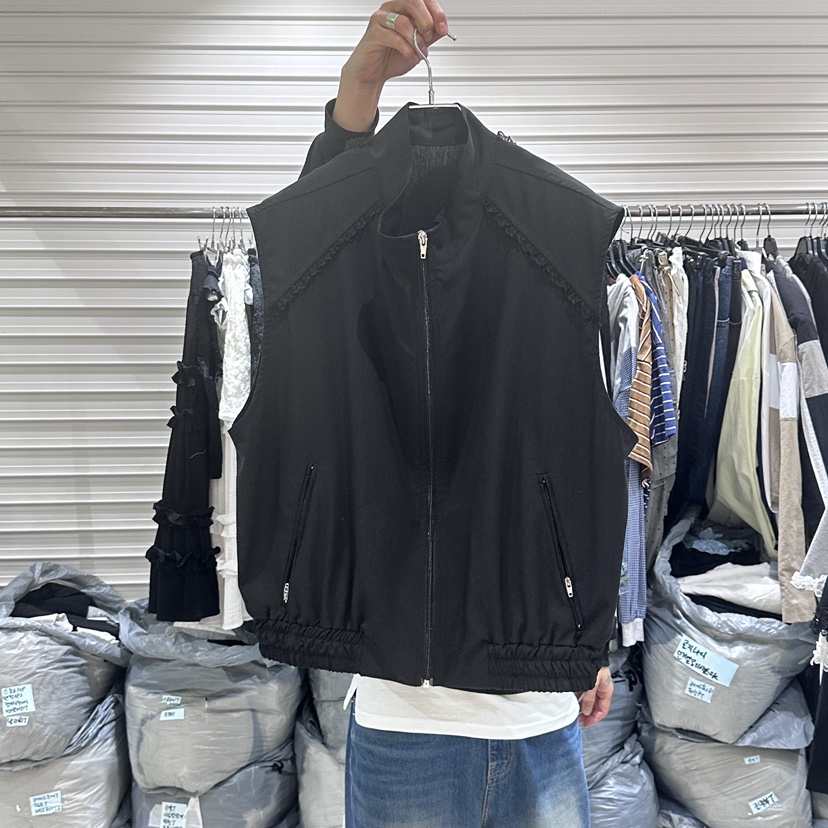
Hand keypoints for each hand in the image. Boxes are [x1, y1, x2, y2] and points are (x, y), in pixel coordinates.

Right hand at [333, 0, 449, 131]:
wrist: (373, 73)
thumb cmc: (391, 57)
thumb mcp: (417, 46)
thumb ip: (429, 36)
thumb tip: (442, 28)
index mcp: (403, 8)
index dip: (437, 12)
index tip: (443, 28)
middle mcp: (392, 9)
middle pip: (413, 2)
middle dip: (426, 21)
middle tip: (429, 37)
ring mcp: (381, 19)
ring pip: (403, 21)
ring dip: (416, 40)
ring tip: (419, 52)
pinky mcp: (374, 33)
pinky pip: (394, 37)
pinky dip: (407, 49)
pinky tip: (411, 56)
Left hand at [577, 666, 612, 727]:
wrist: (586, 650)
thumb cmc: (593, 663)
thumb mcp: (592, 684)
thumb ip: (589, 699)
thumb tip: (586, 711)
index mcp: (606, 690)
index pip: (603, 710)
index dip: (595, 719)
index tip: (586, 724)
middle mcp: (600, 687)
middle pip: (596, 705)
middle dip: (588, 714)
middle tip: (580, 720)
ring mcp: (593, 683)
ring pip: (588, 699)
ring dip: (582, 706)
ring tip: (575, 712)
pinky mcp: (585, 678)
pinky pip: (583, 691)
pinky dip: (578, 697)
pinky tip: (572, 700)